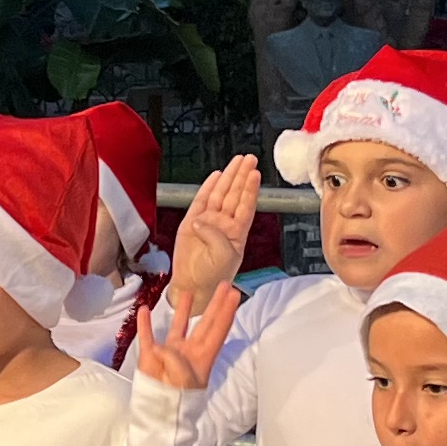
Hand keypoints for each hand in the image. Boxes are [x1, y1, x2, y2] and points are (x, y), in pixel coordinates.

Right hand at [127, 279, 240, 393]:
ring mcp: (171, 352)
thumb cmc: (178, 399)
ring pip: (179, 325)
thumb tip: (159, 347)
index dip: (226, 311)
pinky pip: (148, 336)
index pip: (219, 328)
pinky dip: (145, 324)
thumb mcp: (183, 378)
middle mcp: (190, 350)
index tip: (234, 294)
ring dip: (183, 309)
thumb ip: (174, 357)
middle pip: (206, 322)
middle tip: (224, 284)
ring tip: (188, 292)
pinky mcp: (151, 356)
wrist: (158, 414)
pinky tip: (143, 310)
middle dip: (215, 303)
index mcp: (204, 356)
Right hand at [165, 155, 262, 316]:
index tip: (255, 173)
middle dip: (242, 175)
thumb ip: (216, 234)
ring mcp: (208, 222)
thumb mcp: (224, 255)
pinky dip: (208, 187)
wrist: (193, 287)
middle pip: (235, 194)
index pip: (246, 205)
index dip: (251, 188)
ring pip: (220, 194)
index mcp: (237, 232)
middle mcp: (224, 224)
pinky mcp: (190, 223)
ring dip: (229, 177)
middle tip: (249, 158)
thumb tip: (200, 221)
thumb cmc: (213, 276)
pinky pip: (201, 201)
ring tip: (237, 161)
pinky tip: (217, 175)